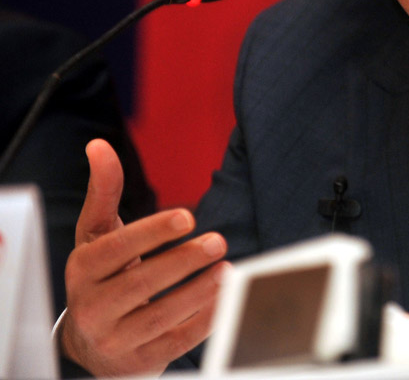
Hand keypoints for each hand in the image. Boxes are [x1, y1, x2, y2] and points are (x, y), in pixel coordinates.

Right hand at [60, 139, 228, 375]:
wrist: (91, 340)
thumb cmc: (102, 275)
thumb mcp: (97, 235)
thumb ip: (103, 192)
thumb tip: (99, 146)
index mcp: (83, 270)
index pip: (117, 249)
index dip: (151, 232)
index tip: (187, 216)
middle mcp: (92, 307)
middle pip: (141, 283)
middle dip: (182, 261)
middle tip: (218, 241)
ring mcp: (115, 338)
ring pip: (161, 316)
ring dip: (198, 293)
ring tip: (227, 270)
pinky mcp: (139, 361)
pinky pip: (176, 342)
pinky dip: (204, 322)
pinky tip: (227, 300)